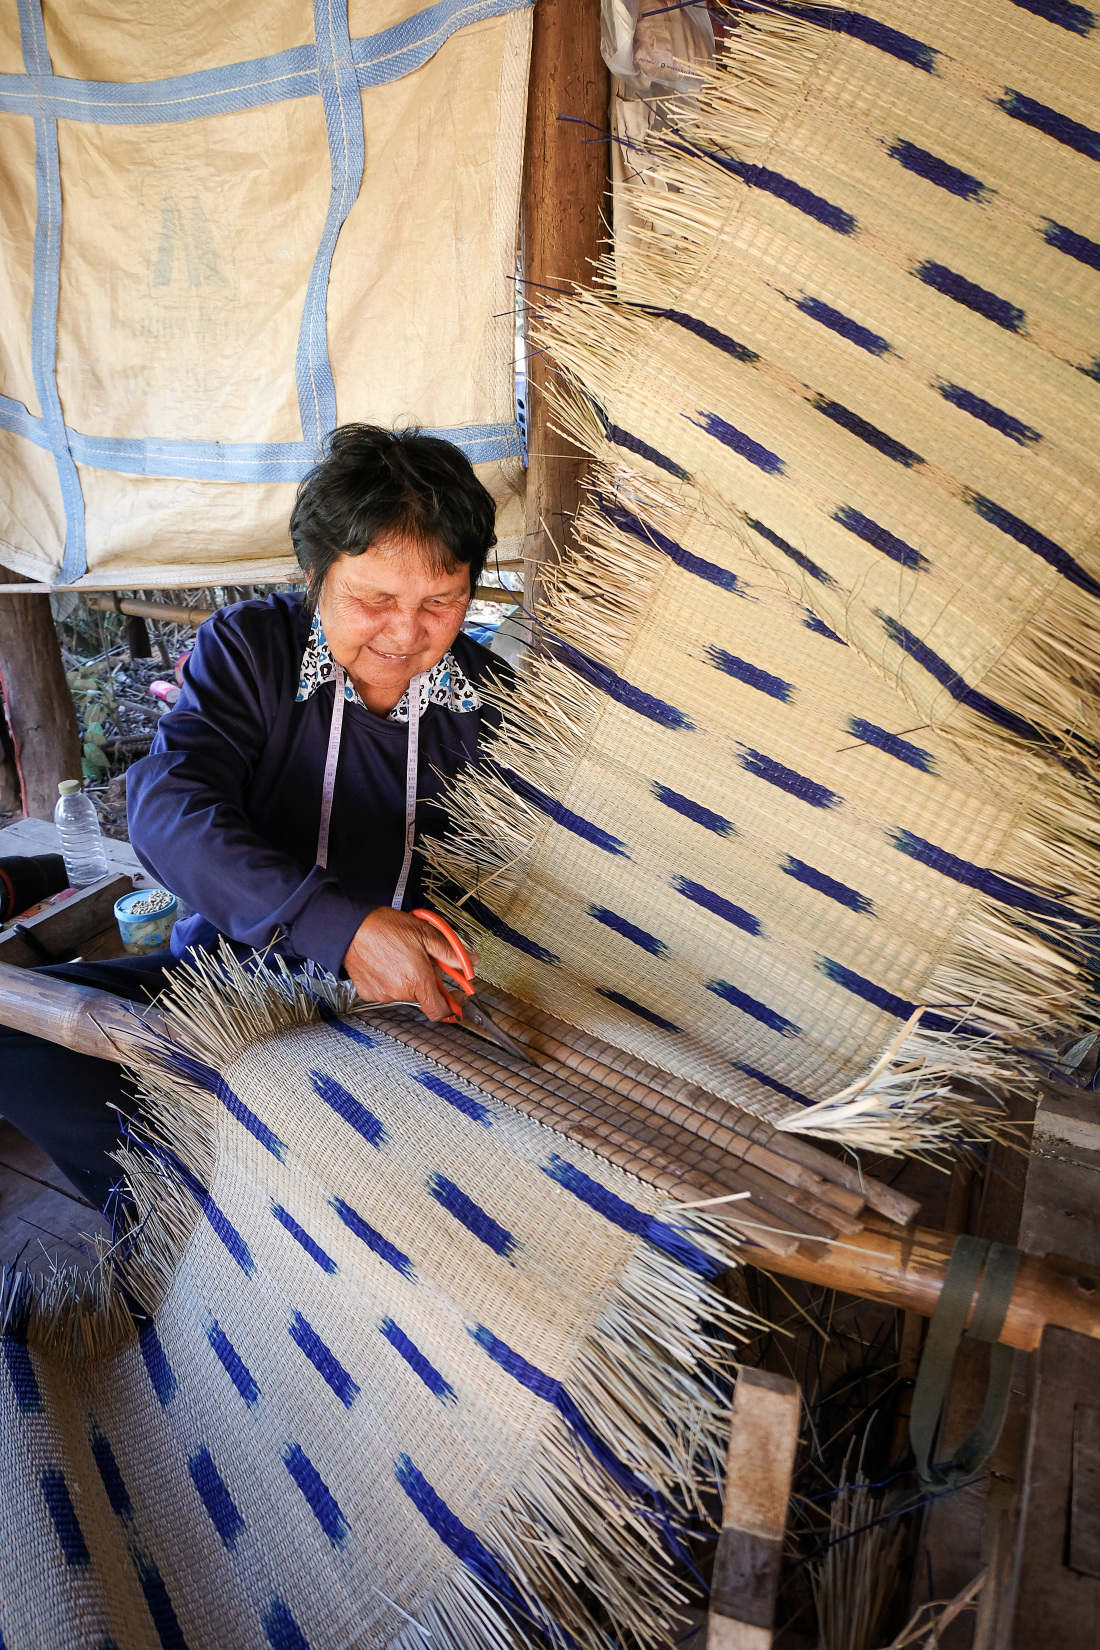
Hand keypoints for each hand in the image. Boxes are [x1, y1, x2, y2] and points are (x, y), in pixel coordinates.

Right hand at [341, 907, 474, 1020]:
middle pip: (422, 996)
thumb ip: (451, 952)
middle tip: (421, 960)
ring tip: (399, 957)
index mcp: (418, 981)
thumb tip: (472, 961)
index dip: (450, 1006)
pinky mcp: (368, 992)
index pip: (439, 1011)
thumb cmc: (385, 928)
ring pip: (403, 992)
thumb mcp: (425, 934)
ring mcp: (382, 994)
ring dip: (406, 980)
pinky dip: (389, 980)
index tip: (454, 999)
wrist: (350, 927)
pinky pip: (385, 990)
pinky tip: (385, 963)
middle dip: (426, 981)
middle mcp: (400, 992)